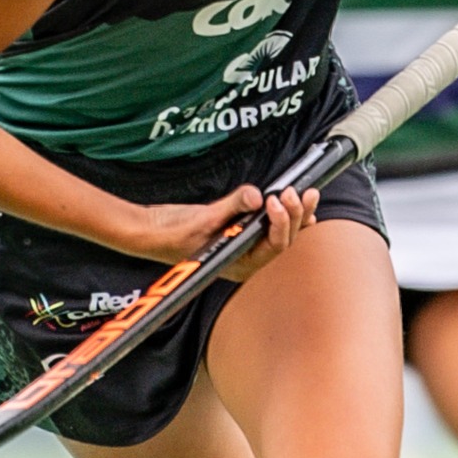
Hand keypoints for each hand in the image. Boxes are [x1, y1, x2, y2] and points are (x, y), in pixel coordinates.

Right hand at [120, 183, 319, 277]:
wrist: (152, 232)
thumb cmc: (171, 235)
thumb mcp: (202, 219)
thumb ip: (232, 206)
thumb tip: (256, 196)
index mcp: (239, 265)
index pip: (272, 246)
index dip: (281, 223)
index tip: (276, 200)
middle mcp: (247, 259)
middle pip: (283, 240)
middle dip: (294, 215)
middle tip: (296, 191)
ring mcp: (246, 246)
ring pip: (281, 233)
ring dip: (296, 213)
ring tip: (306, 193)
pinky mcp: (242, 230)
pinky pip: (271, 225)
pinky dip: (285, 214)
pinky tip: (297, 203)